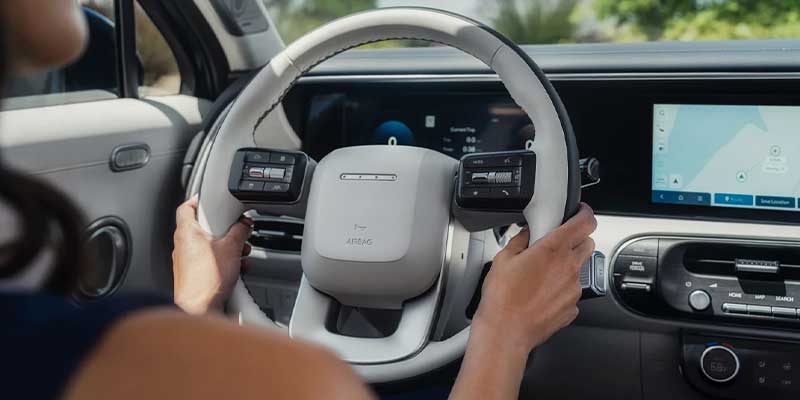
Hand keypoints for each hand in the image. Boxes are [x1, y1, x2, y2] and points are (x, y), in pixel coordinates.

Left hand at [172, 195, 252, 314]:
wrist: (198, 309)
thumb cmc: (206, 280)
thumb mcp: (231, 248)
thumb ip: (240, 231)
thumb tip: (244, 224)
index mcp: (187, 232)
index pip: (186, 207)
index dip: (198, 200)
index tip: (211, 200)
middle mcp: (183, 245)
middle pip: (202, 227)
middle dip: (223, 229)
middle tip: (235, 230)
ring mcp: (186, 260)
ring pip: (208, 245)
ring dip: (226, 247)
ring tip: (240, 253)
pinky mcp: (192, 274)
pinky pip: (209, 261)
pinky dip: (222, 261)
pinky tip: (236, 268)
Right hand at [472, 203, 596, 351]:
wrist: (506, 332)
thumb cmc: (503, 298)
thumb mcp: (504, 259)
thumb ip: (521, 241)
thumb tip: (527, 234)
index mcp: (553, 249)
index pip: (585, 222)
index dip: (585, 214)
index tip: (580, 213)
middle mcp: (569, 267)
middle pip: (587, 243)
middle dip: (576, 240)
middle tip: (557, 244)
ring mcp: (574, 288)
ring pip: (579, 268)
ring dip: (566, 266)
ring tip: (542, 275)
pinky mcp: (572, 307)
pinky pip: (572, 291)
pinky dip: (561, 289)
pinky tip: (542, 294)